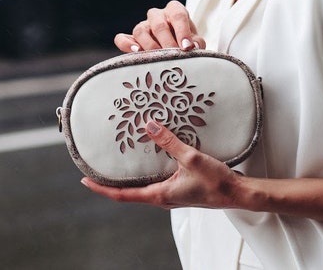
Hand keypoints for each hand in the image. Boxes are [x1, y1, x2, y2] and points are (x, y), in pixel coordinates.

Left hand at [81, 121, 242, 209]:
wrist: (238, 193)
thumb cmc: (216, 182)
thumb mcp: (191, 158)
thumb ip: (170, 142)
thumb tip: (149, 126)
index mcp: (159, 195)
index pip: (122, 195)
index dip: (101, 188)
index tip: (85, 181)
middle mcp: (162, 197)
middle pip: (129, 192)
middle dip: (112, 182)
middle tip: (98, 168)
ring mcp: (171, 194)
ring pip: (143, 187)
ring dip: (130, 177)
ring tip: (120, 161)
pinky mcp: (180, 188)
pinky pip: (157, 181)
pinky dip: (148, 172)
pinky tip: (152, 159)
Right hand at [114, 0, 205, 51]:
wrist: (176, 47)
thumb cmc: (187, 42)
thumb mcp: (196, 41)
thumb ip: (197, 43)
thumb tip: (193, 47)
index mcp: (175, 10)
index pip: (178, 15)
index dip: (183, 31)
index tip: (187, 47)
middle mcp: (158, 15)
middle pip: (159, 24)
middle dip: (167, 42)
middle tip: (174, 57)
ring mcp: (143, 25)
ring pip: (140, 30)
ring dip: (149, 46)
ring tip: (157, 58)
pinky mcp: (131, 38)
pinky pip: (122, 38)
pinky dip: (126, 44)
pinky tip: (136, 52)